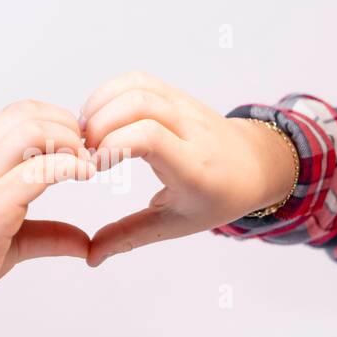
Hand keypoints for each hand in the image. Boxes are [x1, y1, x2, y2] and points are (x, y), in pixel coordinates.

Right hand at [0, 99, 97, 321]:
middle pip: (26, 113)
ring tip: (87, 162)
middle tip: (89, 152)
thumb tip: (84, 242)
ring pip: (32, 130)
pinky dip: (70, 164)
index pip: (16, 115)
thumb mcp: (12, 241)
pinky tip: (85, 174)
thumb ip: (48, 234)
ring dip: (68, 140)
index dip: (54, 121)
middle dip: (66, 124)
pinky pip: (40, 168)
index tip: (78, 145)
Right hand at [79, 71, 297, 266]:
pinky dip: (110, 93)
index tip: (95, 166)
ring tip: (86, 135)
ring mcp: (185, 105)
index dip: (114, 144)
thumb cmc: (216, 197)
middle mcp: (192, 129)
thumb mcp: (175, 223)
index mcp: (195, 166)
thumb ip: (130, 236)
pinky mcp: (176, 93)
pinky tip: (98, 119)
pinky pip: (138, 80)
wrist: (254, 166)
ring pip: (137, 85)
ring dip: (101, 105)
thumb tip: (91, 256)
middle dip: (100, 123)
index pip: (151, 137)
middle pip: (140, 103)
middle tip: (82, 152)